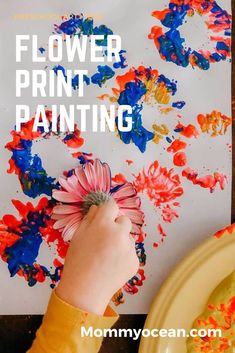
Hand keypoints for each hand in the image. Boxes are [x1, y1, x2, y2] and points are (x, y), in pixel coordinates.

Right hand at [56, 200, 138, 314]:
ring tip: (106, 257)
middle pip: (124, 220)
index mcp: (102, 224)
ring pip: (128, 237)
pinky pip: (130, 252)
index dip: (107, 211)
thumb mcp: (78, 236)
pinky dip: (123, 256)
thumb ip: (89, 219)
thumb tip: (98, 208)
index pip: (112, 206)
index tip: (105, 217)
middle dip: (116, 226)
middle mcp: (119, 233)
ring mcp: (129, 248)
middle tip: (104, 239)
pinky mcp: (135, 261)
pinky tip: (111, 266)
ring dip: (120, 241)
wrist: (85, 291)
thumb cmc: (77, 262)